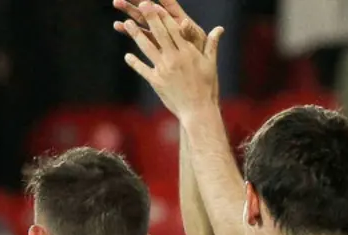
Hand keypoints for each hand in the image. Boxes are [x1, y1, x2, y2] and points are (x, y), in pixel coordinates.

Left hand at [120, 2, 222, 118]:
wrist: (198, 111)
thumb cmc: (208, 88)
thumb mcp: (211, 65)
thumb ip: (211, 45)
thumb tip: (219, 29)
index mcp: (188, 52)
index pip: (174, 29)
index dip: (164, 16)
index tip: (156, 5)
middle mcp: (174, 58)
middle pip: (159, 33)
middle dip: (149, 17)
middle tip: (141, 4)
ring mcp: (163, 69)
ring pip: (147, 47)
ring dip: (136, 34)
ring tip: (127, 23)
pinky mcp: (156, 81)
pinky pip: (142, 69)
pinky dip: (134, 62)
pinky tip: (128, 56)